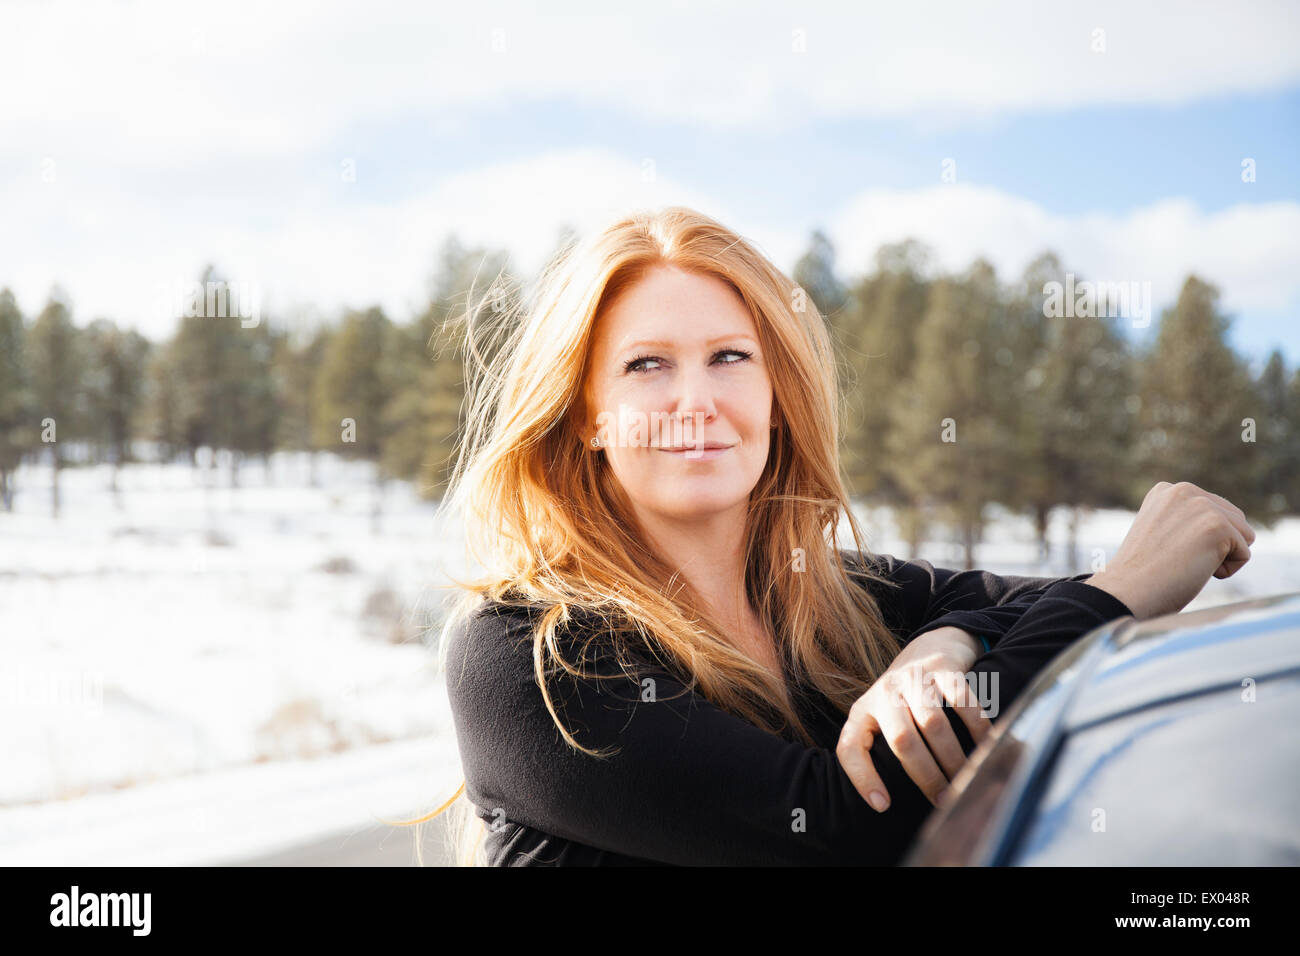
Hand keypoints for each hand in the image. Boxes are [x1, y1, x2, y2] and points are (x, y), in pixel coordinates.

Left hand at [835, 627, 993, 810]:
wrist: (929, 646)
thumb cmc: (904, 697)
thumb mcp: (881, 718)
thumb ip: (880, 750)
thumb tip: (885, 802)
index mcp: (863, 711)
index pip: (850, 747)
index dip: (862, 778)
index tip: (883, 804)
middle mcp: (884, 692)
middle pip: (902, 740)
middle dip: (926, 776)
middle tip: (944, 799)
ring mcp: (914, 678)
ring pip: (932, 724)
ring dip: (952, 757)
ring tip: (966, 780)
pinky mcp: (943, 667)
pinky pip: (962, 700)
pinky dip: (976, 727)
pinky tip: (986, 746)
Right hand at [1084, 481, 1254, 619]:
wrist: (1127, 591)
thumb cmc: (1141, 574)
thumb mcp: (1161, 534)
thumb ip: (1185, 521)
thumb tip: (1220, 530)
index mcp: (1167, 490)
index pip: (1215, 512)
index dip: (1198, 541)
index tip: (1165, 551)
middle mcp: (1184, 490)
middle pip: (1235, 521)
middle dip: (1215, 546)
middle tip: (1176, 559)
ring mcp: (1201, 505)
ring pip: (1243, 536)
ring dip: (1221, 557)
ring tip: (1185, 563)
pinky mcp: (1216, 525)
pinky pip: (1243, 554)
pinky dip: (1225, 571)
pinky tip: (1193, 570)